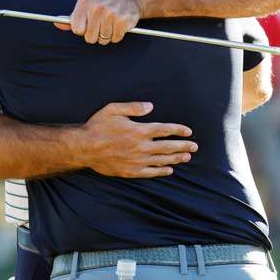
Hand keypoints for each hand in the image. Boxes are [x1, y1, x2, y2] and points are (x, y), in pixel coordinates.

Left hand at [57, 0, 140, 44]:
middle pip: (89, 38)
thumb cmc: (104, 3)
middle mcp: (96, 8)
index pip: (76, 29)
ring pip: (103, 40)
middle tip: (102, 24)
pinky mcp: (122, 21)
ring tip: (111, 24)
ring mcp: (110, 14)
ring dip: (107, 35)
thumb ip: (72, 18)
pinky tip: (118, 25)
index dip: (83, 30)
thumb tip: (57, 24)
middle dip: (96, 35)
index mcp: (84, 4)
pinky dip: (117, 35)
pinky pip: (115, 39)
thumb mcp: (86, 6)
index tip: (88, 25)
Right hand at [79, 102, 195, 177]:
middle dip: (183, 146)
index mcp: (139, 130)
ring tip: (186, 157)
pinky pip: (151, 172)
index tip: (188, 131)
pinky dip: (162, 171)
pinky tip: (169, 170)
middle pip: (168, 146)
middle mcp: (141, 146)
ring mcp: (137, 160)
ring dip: (176, 158)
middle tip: (194, 147)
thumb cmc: (98, 126)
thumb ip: (133, 107)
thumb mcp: (113, 109)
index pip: (165, 130)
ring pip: (162, 160)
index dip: (179, 130)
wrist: (84, 148)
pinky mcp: (131, 171)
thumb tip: (150, 106)